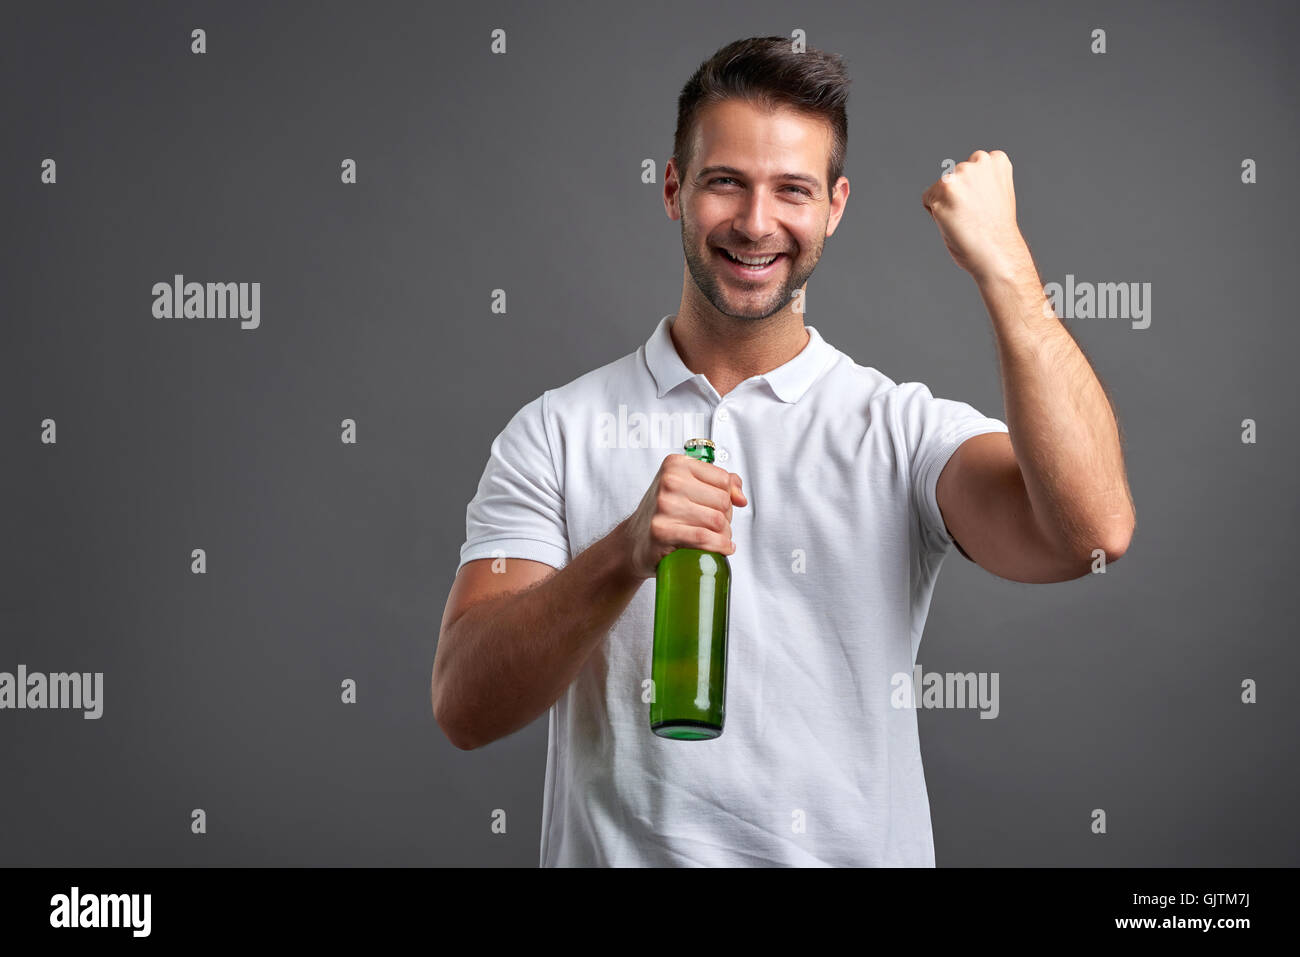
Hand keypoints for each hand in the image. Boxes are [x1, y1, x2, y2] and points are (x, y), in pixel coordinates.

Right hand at [620, 453, 747, 579]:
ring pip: (716, 520)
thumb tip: (740, 497)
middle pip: (722, 501)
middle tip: (717, 526)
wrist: (634, 540)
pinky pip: (703, 537)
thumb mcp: (687, 488)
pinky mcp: (662, 531)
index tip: (722, 507)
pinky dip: (719, 546)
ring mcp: (664, 506)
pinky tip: (722, 548)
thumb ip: (719, 484)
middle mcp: (669, 482)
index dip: (729, 497)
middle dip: (727, 518)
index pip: (723, 479)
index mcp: (675, 465)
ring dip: (725, 535)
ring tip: (718, 538)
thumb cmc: (663, 514)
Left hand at [922, 150, 1032, 281]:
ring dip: (946, 205)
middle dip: (958, 196)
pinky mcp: (943, 192)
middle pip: (952, 177)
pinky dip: (935, 214)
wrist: (998, 254)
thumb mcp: (996, 194)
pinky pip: (928, 201)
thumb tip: (956, 181)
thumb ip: (982, 180)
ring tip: (966, 220)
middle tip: (975, 217)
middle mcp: (979, 161)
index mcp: (996, 160)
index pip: (970, 170)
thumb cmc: (997, 231)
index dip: (973, 192)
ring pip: (939, 188)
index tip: (986, 206)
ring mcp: (960, 175)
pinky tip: (954, 223)